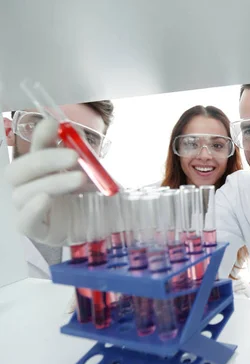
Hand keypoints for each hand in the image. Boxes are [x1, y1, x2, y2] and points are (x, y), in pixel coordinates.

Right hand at [4, 118, 87, 244]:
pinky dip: (32, 210)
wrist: (109, 228)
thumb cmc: (99, 198)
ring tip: (80, 179)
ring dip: (52, 182)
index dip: (40, 137)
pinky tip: (45, 199)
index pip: (33, 150)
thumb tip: (76, 133)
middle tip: (73, 156)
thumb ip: (85, 156)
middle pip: (19, 170)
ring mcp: (31, 211)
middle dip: (44, 160)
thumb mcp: (96, 175)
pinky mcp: (38, 232)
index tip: (54, 124)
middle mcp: (31, 188)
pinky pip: (24, 223)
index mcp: (43, 171)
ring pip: (23, 193)